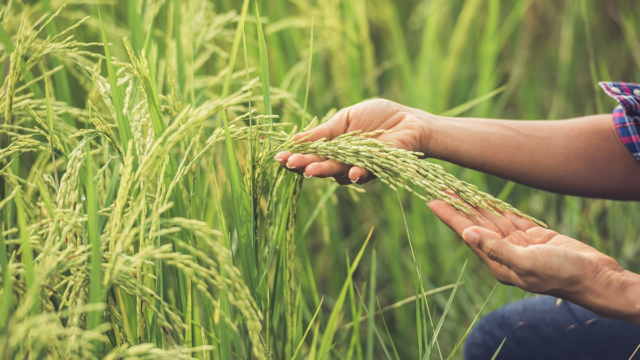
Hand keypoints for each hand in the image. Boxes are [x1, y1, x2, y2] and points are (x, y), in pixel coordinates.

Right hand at [275, 99, 436, 183]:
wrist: (409, 121)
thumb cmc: (379, 117)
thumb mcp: (346, 119)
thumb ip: (325, 132)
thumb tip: (297, 139)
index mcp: (333, 147)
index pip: (310, 153)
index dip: (295, 155)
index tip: (279, 156)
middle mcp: (343, 161)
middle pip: (319, 165)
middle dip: (304, 165)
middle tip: (291, 164)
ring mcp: (358, 167)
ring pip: (337, 172)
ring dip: (324, 170)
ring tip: (310, 169)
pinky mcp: (377, 169)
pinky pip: (363, 173)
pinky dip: (356, 173)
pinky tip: (351, 172)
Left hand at [428, 199, 639, 322]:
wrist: (594, 277)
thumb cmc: (561, 274)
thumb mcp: (527, 262)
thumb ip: (496, 249)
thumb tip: (467, 234)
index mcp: (497, 262)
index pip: (467, 234)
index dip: (449, 216)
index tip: (432, 200)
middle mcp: (503, 253)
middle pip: (475, 224)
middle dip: (458, 206)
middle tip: (440, 187)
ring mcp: (518, 245)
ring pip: (491, 219)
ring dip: (475, 204)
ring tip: (457, 188)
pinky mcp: (533, 237)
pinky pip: (510, 218)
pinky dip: (497, 207)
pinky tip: (484, 198)